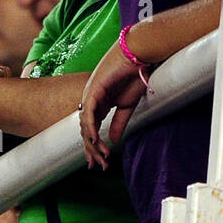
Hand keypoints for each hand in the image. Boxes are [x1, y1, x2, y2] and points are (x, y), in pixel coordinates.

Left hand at [78, 36, 149, 170]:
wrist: (137, 56)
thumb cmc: (133, 76)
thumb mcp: (127, 105)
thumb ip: (119, 122)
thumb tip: (113, 141)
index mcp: (99, 104)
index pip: (92, 129)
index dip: (94, 146)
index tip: (99, 163)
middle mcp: (91, 100)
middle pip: (86, 129)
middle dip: (91, 149)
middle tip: (97, 166)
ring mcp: (90, 94)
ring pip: (86, 123)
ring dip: (92, 142)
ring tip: (99, 157)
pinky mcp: (93, 89)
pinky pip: (89, 112)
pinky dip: (91, 126)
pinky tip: (94, 139)